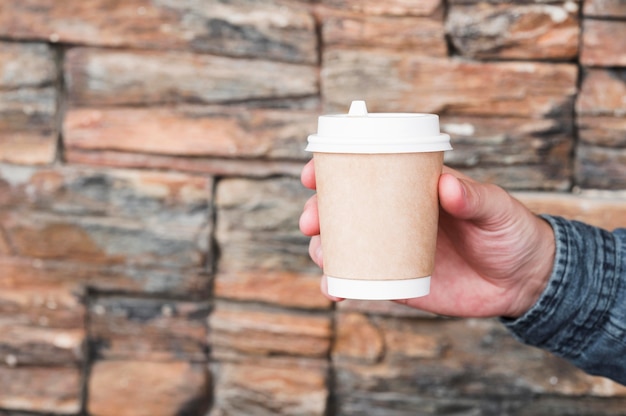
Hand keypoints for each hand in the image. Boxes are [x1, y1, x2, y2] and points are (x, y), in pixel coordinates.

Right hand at [299, 159, 555, 318]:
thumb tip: (446, 186)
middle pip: (345, 210)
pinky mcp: (398, 281)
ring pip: (346, 245)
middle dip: (318, 212)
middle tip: (311, 220)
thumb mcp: (496, 208)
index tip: (313, 173)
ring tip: (320, 252)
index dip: (334, 170)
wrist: (523, 281)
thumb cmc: (510, 232)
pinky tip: (334, 288)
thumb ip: (474, 197)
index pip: (368, 172)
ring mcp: (394, 250)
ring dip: (323, 247)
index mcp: (413, 190)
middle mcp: (396, 218)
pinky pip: (362, 281)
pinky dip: (342, 284)